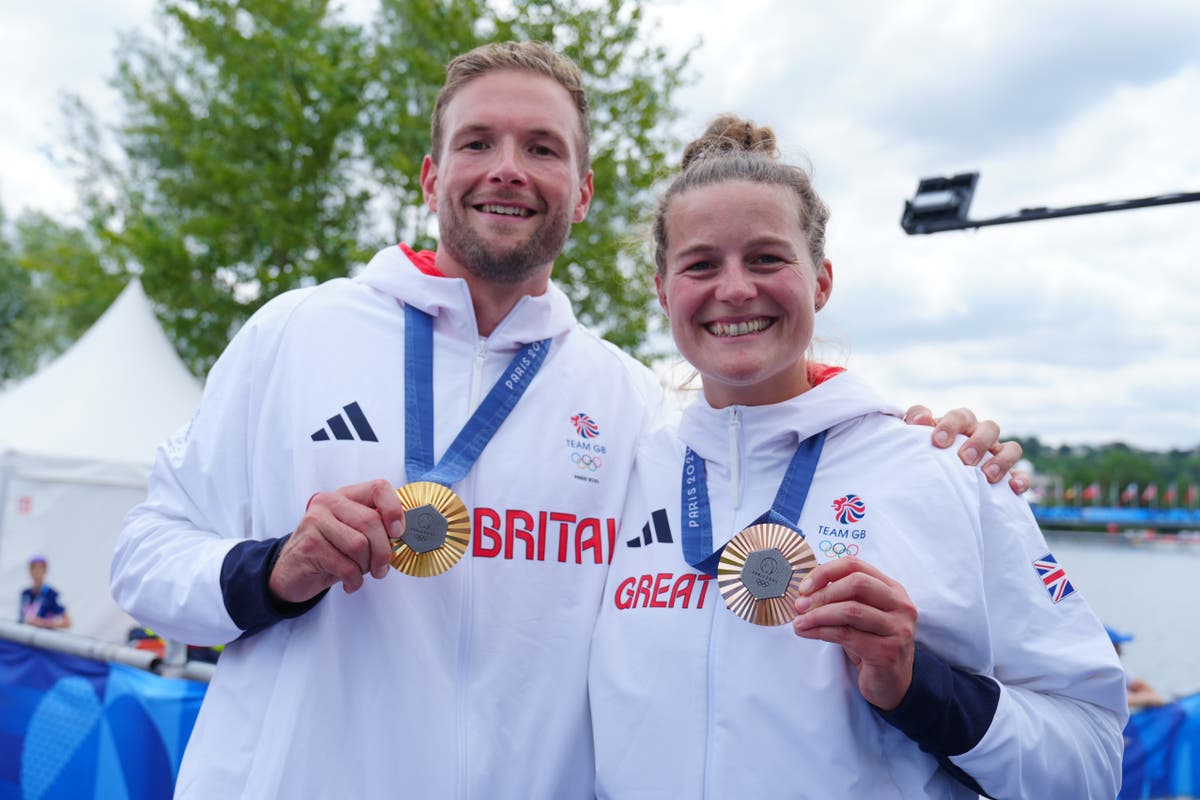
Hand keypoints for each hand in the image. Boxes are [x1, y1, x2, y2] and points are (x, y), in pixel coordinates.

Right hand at [269, 479, 406, 603]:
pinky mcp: (309, 546)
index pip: (378, 488)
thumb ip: (375, 528)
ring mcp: (315, 523)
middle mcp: (328, 503)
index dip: (394, 510)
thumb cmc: (330, 552)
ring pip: (359, 545)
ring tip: (360, 573)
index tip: (398, 532)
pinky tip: (349, 583)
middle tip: (381, 568)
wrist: (292, 572)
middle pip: (371, 522)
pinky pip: (346, 566)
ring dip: (366, 567)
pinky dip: (354, 580)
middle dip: (383, 551)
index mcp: (345, 496)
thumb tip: (404, 536)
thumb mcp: (353, 534)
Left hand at [792, 557, 916, 710]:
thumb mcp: (859, 616)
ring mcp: (897, 628)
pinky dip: (820, 632)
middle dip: (822, 593)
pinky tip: (807, 633)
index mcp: (893, 589)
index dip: (826, 572)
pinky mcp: (887, 651)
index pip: (856, 565)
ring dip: (818, 614)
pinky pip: (846, 635)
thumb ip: (841, 599)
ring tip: (799, 622)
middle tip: (800, 605)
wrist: (890, 683)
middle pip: (856, 583)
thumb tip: (804, 592)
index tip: (805, 586)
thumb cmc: (871, 644)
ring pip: (850, 610)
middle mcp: (900, 606)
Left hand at [904, 405, 1027, 493]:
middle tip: (964, 459)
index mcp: (960, 425)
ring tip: (987, 475)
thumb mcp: (917, 436)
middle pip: (989, 428)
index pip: (960, 416)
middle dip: (978, 443)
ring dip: (1002, 460)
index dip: (950, 425)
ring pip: (1012, 448)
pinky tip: (1012, 488)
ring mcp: (997, 454)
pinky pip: (1022, 474)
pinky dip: (1021, 479)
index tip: (937, 442)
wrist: (937, 477)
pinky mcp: (1009, 475)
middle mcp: (981, 436)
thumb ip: (915, 422)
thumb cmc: (927, 451)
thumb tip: (921, 420)